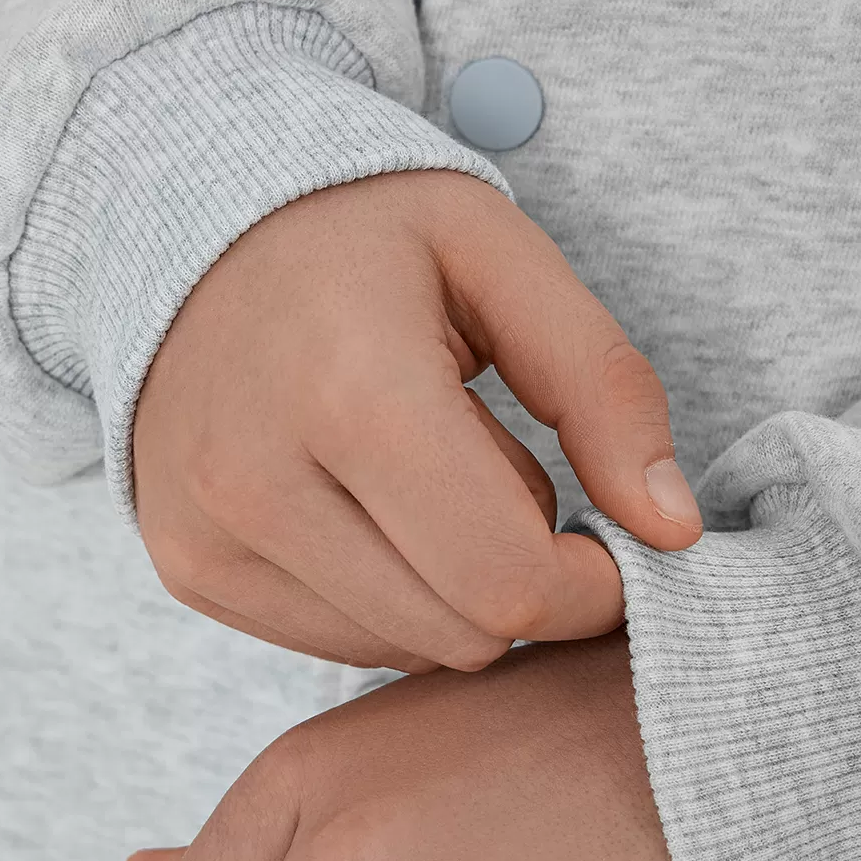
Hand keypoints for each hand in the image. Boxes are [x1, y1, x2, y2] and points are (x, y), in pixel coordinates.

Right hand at [132, 170, 701, 671]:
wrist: (187, 211)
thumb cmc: (366, 229)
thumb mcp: (502, 259)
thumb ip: (603, 389)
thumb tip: (673, 531)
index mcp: (351, 391)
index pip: (506, 578)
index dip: (591, 586)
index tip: (615, 541)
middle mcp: (256, 480)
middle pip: (461, 631)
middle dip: (523, 581)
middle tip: (513, 486)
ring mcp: (209, 534)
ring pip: (403, 649)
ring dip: (452, 590)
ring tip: (431, 481)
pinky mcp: (188, 566)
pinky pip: (335, 641)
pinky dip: (386, 595)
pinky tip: (372, 505)